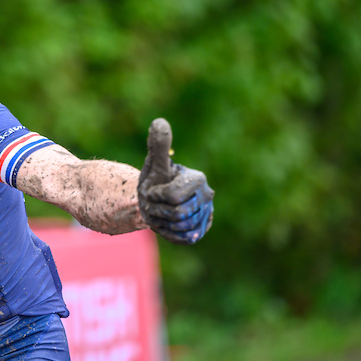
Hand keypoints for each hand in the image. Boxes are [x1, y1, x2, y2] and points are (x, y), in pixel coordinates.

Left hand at [137, 118, 213, 244]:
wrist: (155, 200)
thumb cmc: (155, 177)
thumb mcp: (155, 163)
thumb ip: (158, 145)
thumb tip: (159, 122)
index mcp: (197, 179)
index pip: (173, 197)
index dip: (156, 196)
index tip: (152, 189)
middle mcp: (207, 195)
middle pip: (177, 214)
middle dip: (159, 210)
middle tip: (155, 203)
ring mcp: (207, 213)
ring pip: (180, 227)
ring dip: (163, 222)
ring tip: (160, 212)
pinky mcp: (203, 229)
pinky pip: (185, 238)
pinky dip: (170, 234)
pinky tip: (167, 224)